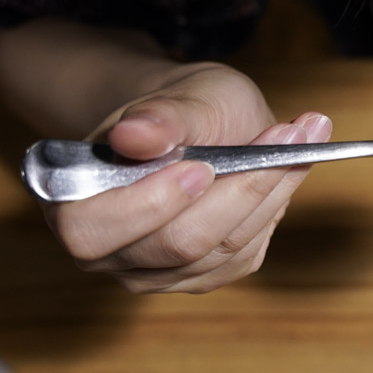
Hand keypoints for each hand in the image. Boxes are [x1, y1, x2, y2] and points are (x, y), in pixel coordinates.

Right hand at [42, 62, 330, 293]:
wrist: (198, 125)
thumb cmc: (180, 110)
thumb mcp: (178, 97)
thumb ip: (158, 118)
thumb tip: (133, 135)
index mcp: (72, 204)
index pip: (93, 229)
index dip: (149, 203)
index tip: (202, 166)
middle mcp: (106, 253)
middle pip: (176, 245)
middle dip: (238, 189)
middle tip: (283, 135)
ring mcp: (157, 272)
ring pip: (221, 249)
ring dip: (269, 190)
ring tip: (300, 134)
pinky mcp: (204, 275)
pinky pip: (245, 252)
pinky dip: (275, 204)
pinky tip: (289, 165)